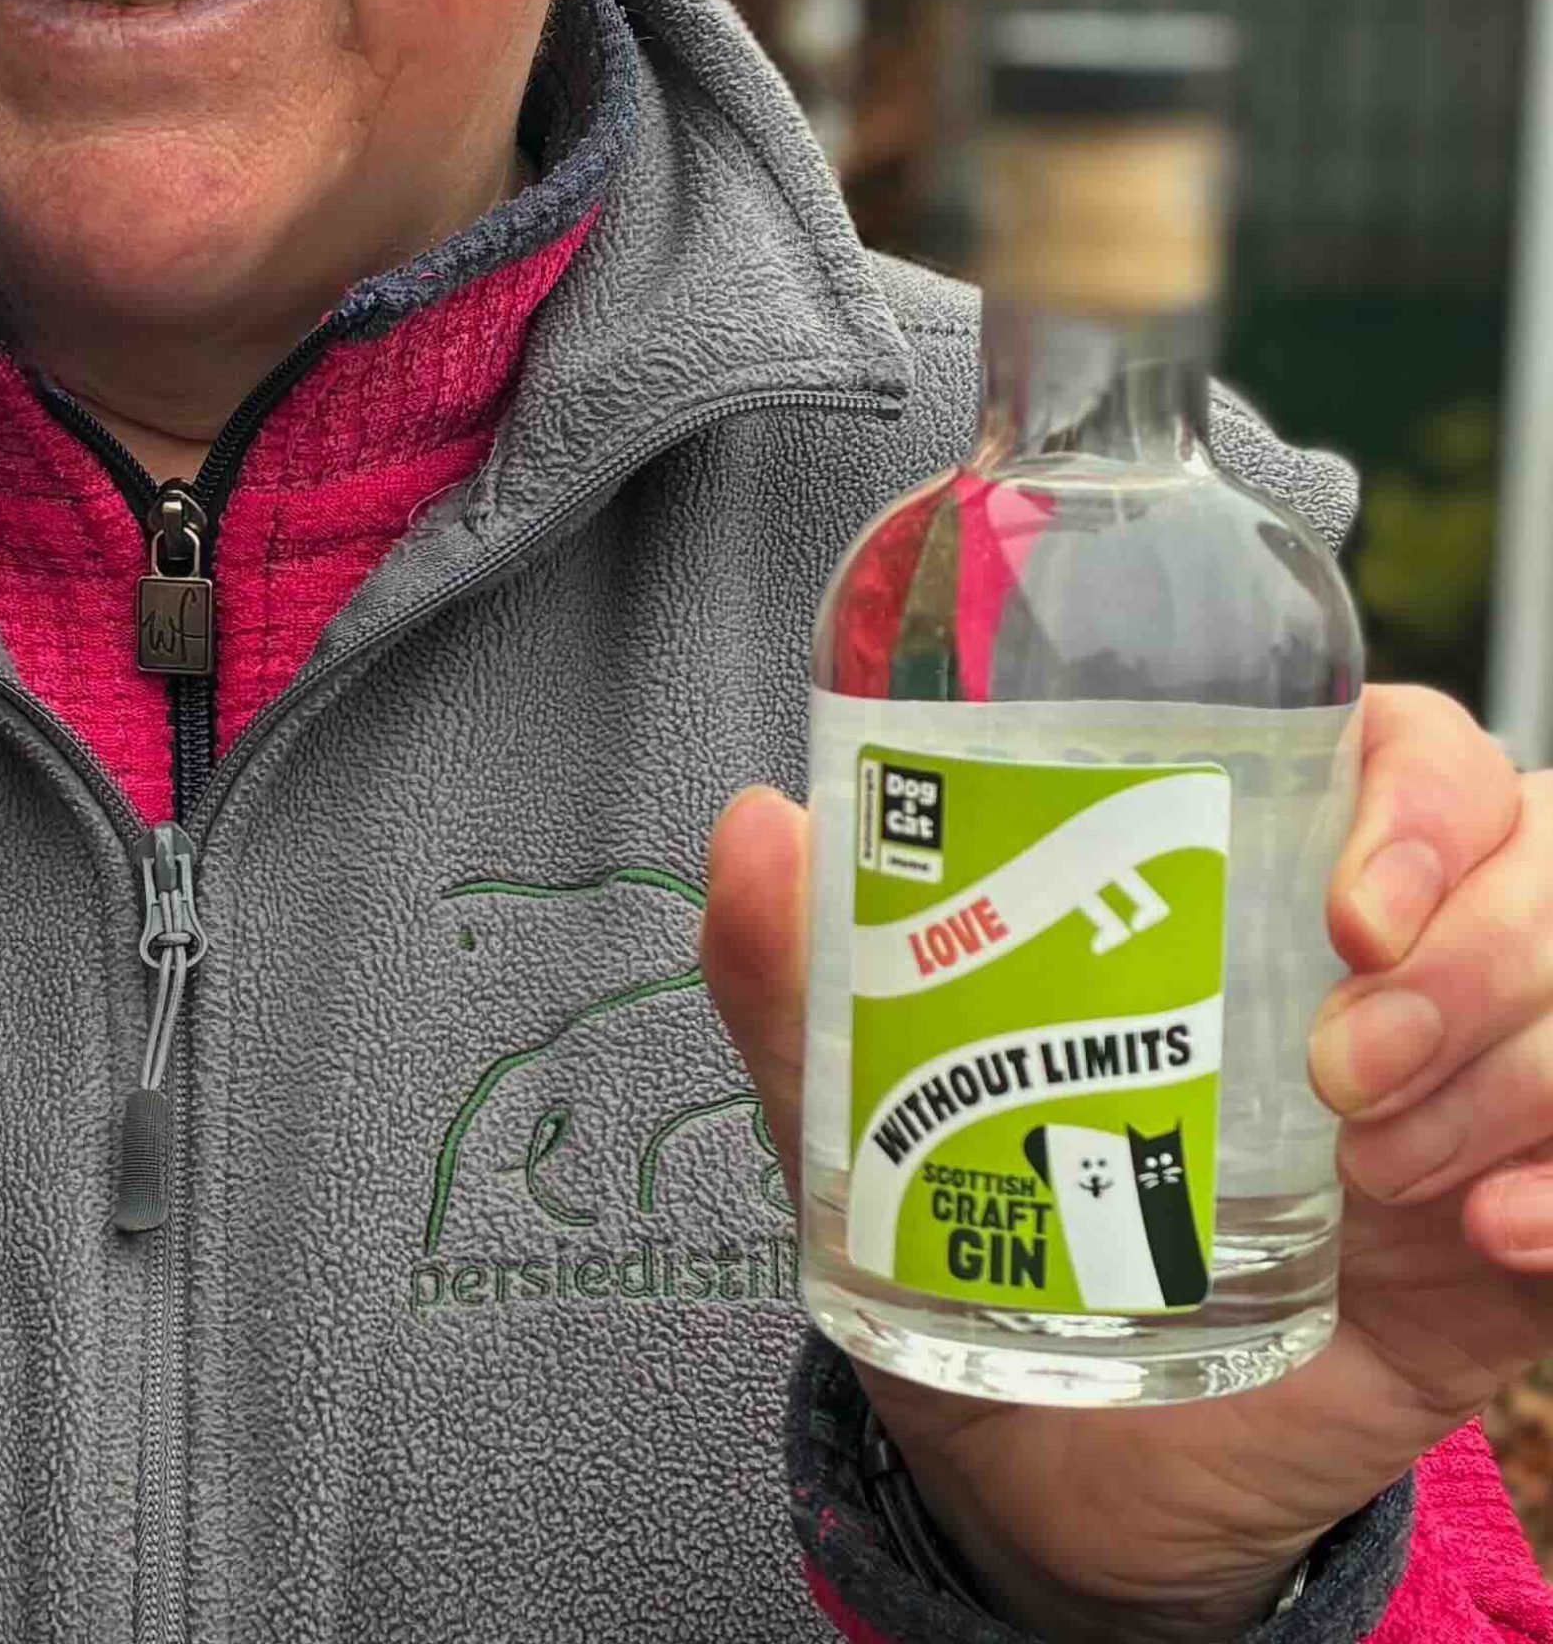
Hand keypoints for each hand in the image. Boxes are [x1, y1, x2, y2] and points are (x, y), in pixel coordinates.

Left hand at [705, 684, 1552, 1641]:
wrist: (1056, 1476)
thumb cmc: (978, 1245)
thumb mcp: (873, 1115)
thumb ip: (802, 977)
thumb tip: (756, 826)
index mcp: (1252, 888)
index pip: (1399, 756)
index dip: (1413, 792)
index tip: (1339, 899)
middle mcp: (1388, 966)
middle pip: (1531, 847)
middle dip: (1471, 945)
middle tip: (1341, 1059)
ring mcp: (1473, 1091)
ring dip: (1517, 1066)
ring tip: (1381, 1170)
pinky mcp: (1520, 1233)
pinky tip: (1492, 1240)